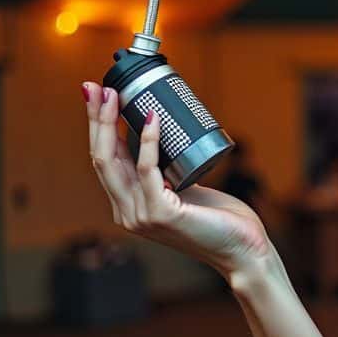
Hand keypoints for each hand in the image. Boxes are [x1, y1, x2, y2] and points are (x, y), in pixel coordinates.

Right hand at [83, 81, 275, 278]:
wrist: (242, 249)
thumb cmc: (219, 218)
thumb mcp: (185, 186)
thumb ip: (168, 171)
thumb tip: (162, 135)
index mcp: (130, 206)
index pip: (104, 161)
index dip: (98, 128)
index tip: (97, 95)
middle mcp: (128, 213)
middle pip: (100, 158)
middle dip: (95, 119)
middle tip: (95, 87)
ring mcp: (140, 215)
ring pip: (113, 162)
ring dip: (111, 123)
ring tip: (114, 95)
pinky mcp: (160, 214)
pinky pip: (146, 170)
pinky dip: (148, 141)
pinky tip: (152, 118)